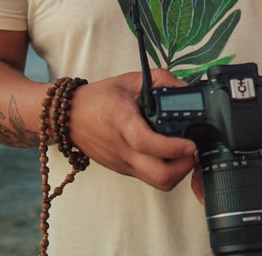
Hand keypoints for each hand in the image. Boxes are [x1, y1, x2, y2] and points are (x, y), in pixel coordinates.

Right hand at [68, 69, 196, 190]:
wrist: (68, 117)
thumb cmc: (98, 98)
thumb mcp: (130, 80)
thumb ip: (161, 79)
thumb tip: (185, 88)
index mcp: (122, 121)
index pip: (146, 142)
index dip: (172, 147)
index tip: (190, 143)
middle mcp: (122, 148)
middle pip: (158, 176)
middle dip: (183, 168)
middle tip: (192, 151)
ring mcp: (122, 163)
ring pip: (157, 183)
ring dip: (177, 173)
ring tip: (184, 154)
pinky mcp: (122, 170)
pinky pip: (149, 179)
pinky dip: (165, 172)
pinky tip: (169, 156)